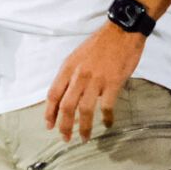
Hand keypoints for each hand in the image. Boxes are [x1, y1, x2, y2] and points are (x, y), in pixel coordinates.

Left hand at [43, 24, 143, 141]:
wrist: (121, 31)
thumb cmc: (99, 44)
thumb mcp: (77, 56)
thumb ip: (71, 75)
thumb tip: (65, 94)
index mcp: (68, 67)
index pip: (53, 94)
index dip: (50, 112)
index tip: (49, 125)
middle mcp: (79, 75)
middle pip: (66, 106)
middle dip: (64, 125)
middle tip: (65, 138)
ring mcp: (96, 80)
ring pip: (84, 110)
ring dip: (84, 127)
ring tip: (84, 138)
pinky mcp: (113, 83)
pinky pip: (107, 106)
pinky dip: (106, 118)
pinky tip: (107, 124)